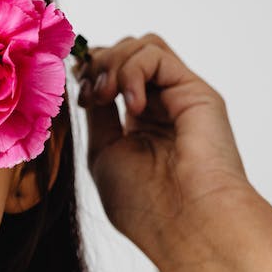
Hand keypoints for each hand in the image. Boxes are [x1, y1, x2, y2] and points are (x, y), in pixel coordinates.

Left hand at [72, 33, 253, 267]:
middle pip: (125, 53)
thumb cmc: (145, 204)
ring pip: (141, 45)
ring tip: (106, 97)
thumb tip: (87, 81)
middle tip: (89, 95)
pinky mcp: (196, 91)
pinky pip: (155, 54)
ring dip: (112, 63)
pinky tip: (131, 106)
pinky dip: (132, 70)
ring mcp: (179, 97)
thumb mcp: (104, 153)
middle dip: (97, 64)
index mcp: (140, 125)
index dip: (88, 73)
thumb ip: (99, 115)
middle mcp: (162, 107)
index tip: (75, 92)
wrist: (187, 225)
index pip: (112, 75)